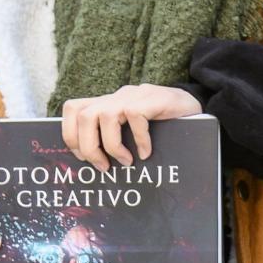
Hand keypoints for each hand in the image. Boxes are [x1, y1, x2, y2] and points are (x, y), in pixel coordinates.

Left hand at [61, 84, 200, 169]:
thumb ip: (114, 137)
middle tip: (103, 166)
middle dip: (88, 147)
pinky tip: (147, 152)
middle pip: (82, 115)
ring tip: (126, 161)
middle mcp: (116, 97)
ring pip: (104, 116)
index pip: (73, 109)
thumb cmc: (160, 125)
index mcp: (107, 103)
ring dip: (112, 145)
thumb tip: (96, 165)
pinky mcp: (151, 99)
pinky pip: (135, 117)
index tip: (83, 158)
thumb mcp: (130, 130)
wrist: (192, 106)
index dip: (71, 134)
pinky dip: (139, 139)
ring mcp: (133, 95)